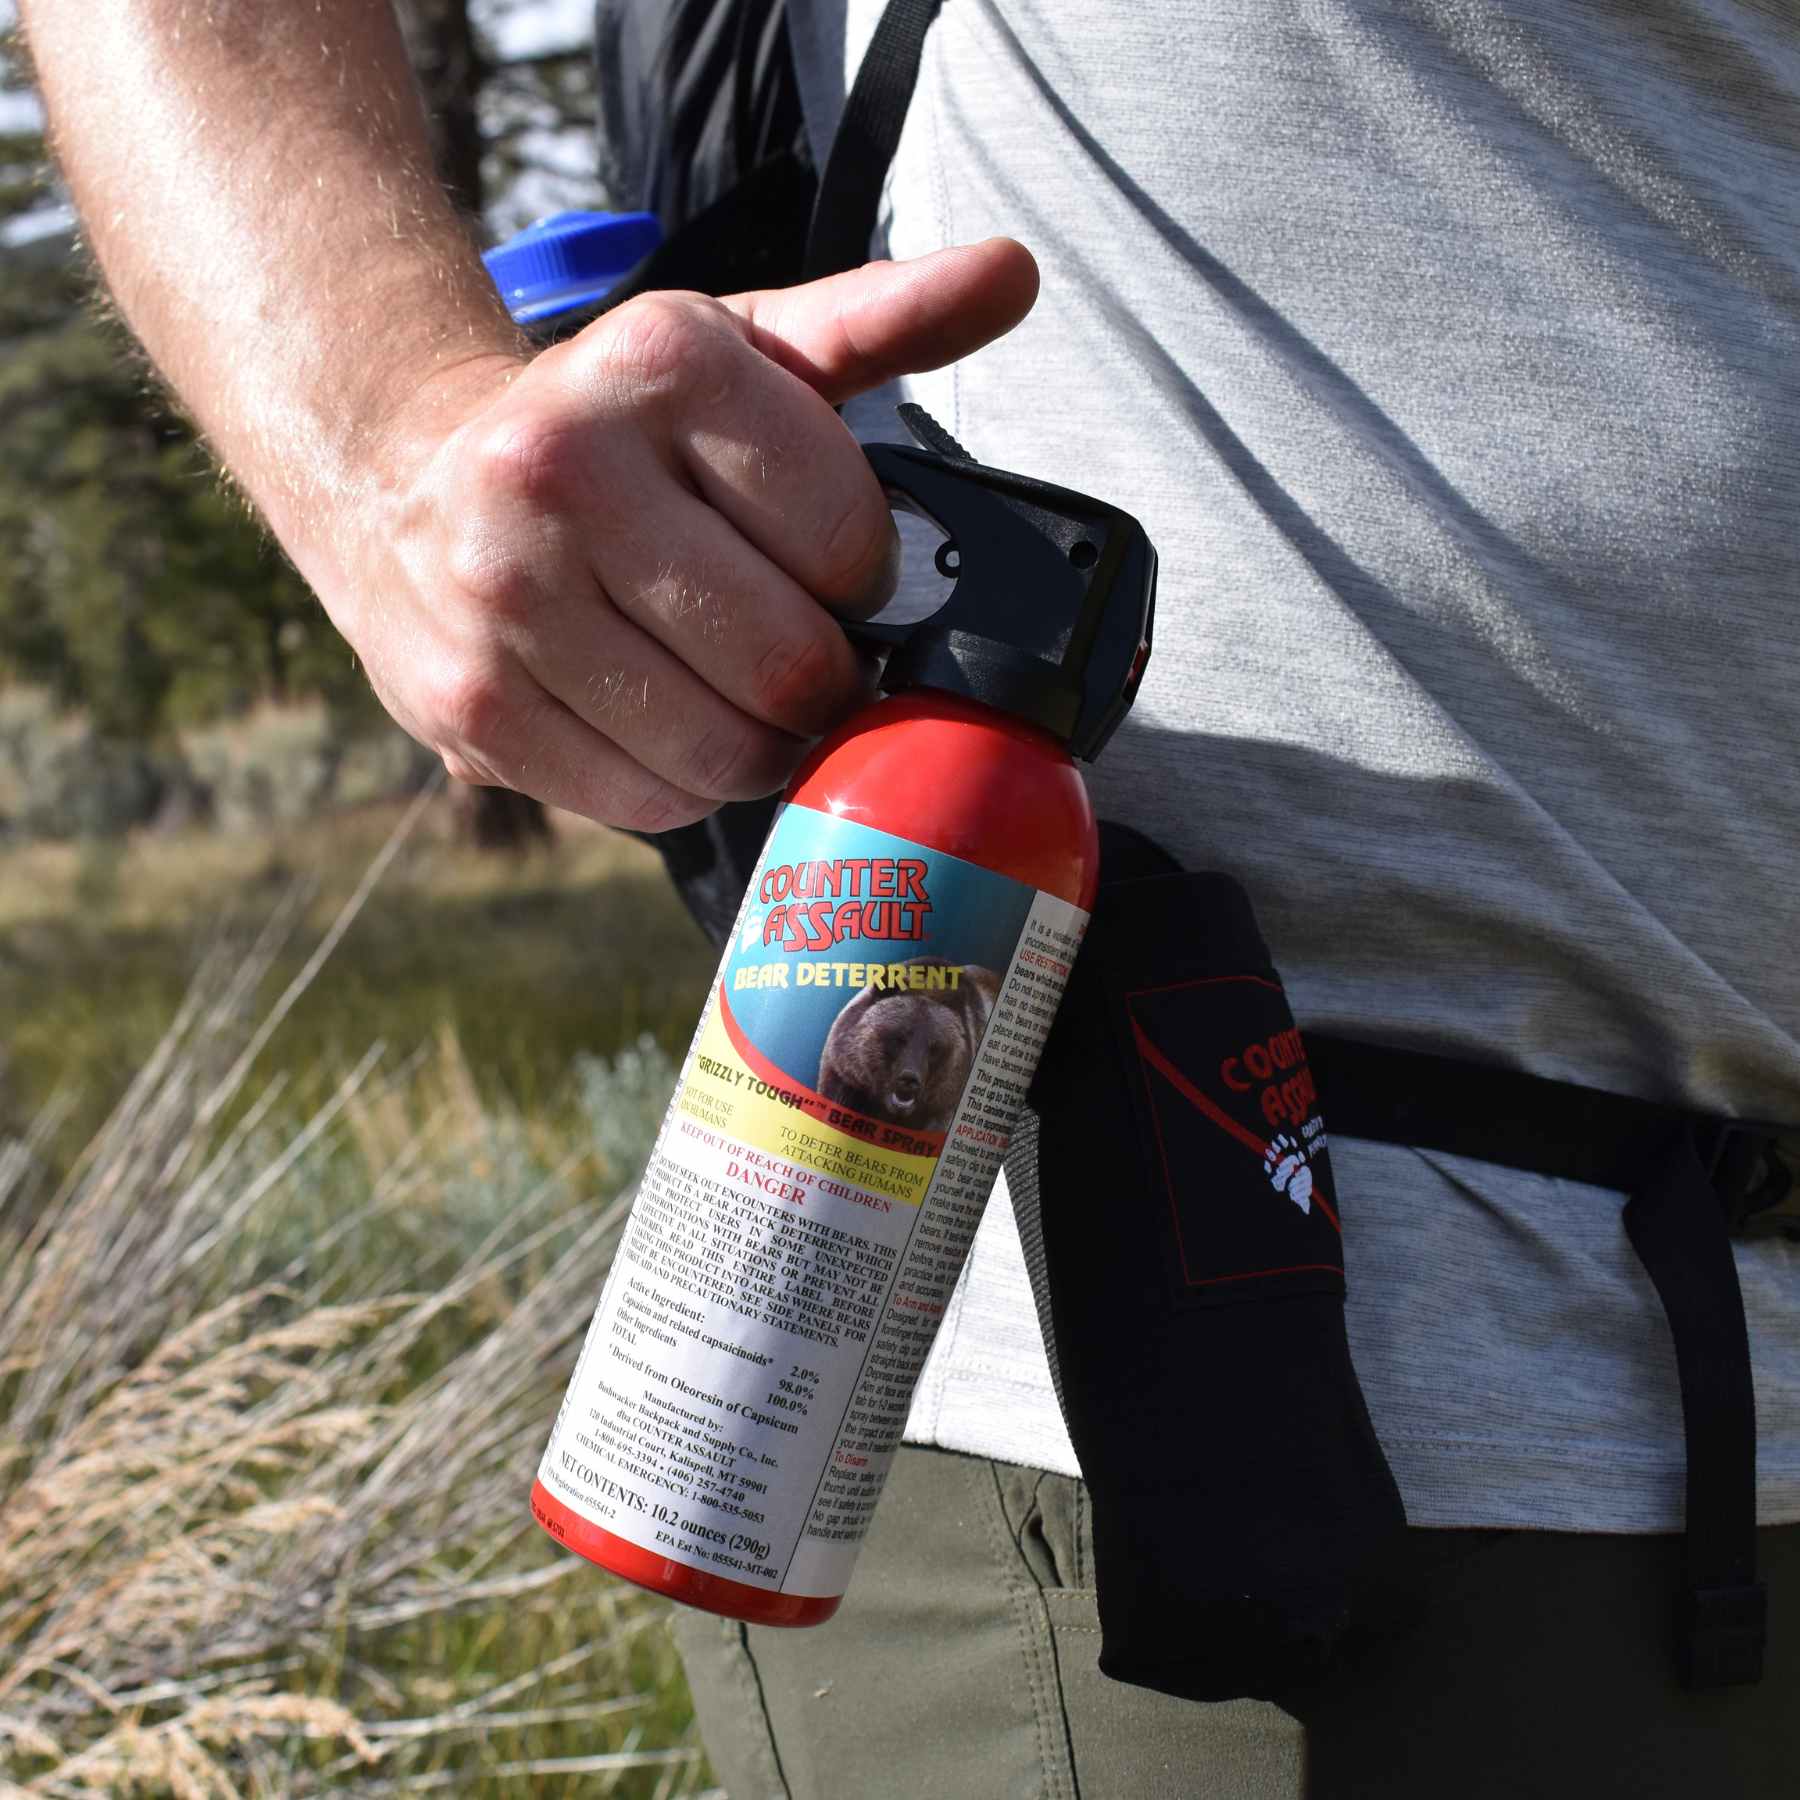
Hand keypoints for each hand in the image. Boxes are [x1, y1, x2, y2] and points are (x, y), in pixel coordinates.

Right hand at [328, 239, 1038, 830]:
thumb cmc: (614, 428)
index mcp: (660, 360)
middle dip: (823, 682)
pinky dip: (682, 786)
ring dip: (760, 746)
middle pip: (790, 663)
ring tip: (734, 695)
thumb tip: (1014, 273)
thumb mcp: (737, 352)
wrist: (401, 481)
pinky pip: (647, 801)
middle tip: (800, 658)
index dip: (861, 579)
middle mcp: (564, 468)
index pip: (851, 540)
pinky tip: (661, 724)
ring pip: (724, 750)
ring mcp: (506, 595)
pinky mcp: (469, 706)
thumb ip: (878, 322)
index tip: (827, 568)